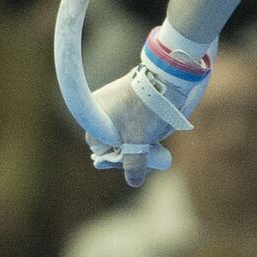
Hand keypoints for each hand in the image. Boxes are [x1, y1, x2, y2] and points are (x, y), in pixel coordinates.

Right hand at [84, 70, 177, 186]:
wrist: (163, 74)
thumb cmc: (146, 107)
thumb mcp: (139, 140)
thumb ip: (134, 163)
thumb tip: (133, 182)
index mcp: (93, 120)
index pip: (103, 152)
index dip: (123, 159)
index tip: (142, 158)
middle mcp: (97, 107)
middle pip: (114, 139)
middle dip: (134, 145)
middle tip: (154, 144)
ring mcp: (110, 98)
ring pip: (124, 127)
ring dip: (140, 133)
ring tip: (156, 127)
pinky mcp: (124, 91)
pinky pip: (130, 114)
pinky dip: (142, 120)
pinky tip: (155, 118)